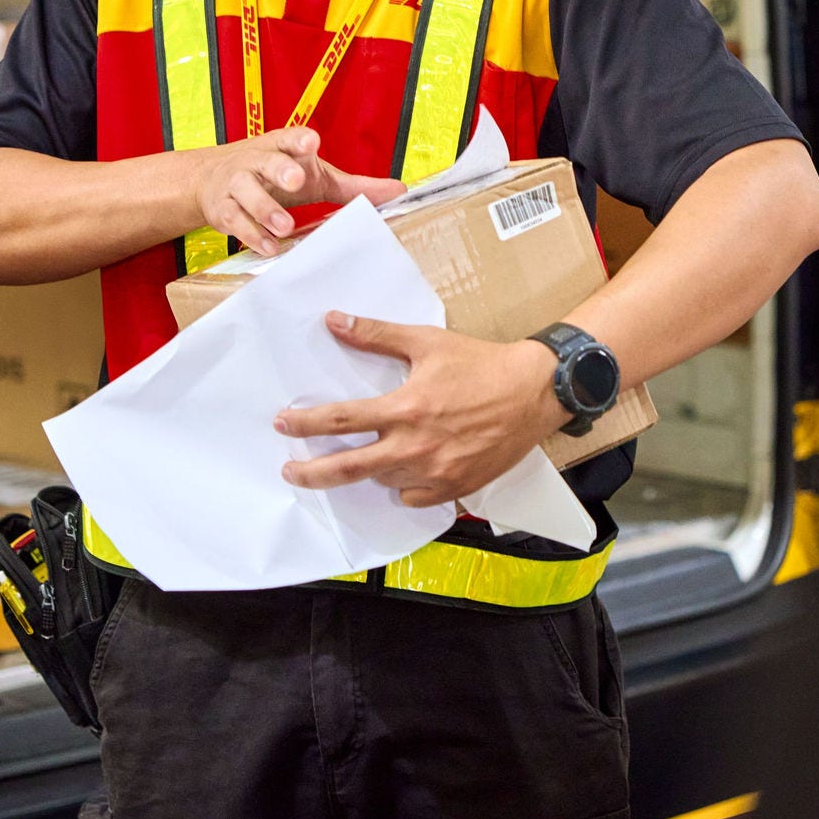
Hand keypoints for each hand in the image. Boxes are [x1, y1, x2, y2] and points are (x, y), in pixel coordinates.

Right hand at [187, 128, 405, 255]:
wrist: (212, 179)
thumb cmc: (275, 175)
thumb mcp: (315, 176)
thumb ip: (354, 186)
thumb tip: (399, 191)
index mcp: (283, 147)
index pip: (290, 138)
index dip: (299, 139)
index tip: (311, 142)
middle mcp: (258, 161)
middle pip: (267, 161)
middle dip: (282, 169)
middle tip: (297, 181)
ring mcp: (237, 183)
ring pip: (247, 192)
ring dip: (265, 208)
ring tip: (284, 226)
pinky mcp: (222, 208)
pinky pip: (235, 220)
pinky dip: (250, 234)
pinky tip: (268, 246)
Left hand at [274, 313, 572, 505]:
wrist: (535, 391)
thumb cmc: (482, 364)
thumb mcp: (426, 341)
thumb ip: (375, 335)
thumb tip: (334, 321)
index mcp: (404, 409)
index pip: (339, 422)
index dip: (304, 423)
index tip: (283, 423)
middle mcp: (415, 447)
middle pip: (347, 469)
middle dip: (311, 473)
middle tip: (291, 471)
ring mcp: (435, 473)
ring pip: (382, 481)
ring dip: (368, 470)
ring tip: (366, 455)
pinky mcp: (455, 488)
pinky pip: (413, 497)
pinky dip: (403, 485)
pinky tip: (405, 469)